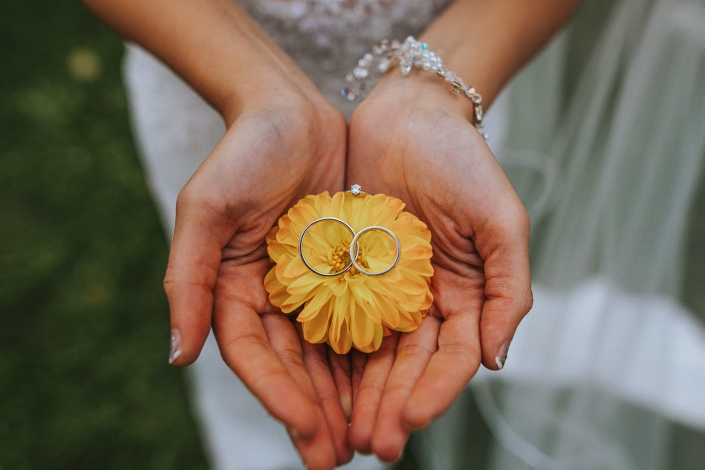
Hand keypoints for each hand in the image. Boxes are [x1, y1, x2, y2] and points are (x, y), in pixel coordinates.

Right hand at [164, 82, 352, 468]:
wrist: (292, 112)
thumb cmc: (243, 154)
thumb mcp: (205, 209)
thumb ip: (188, 280)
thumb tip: (177, 356)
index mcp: (233, 290)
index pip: (253, 356)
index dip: (277, 395)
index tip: (306, 430)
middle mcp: (272, 296)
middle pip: (292, 366)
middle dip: (314, 413)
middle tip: (336, 458)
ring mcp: (311, 286)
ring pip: (328, 353)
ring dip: (344, 398)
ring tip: (366, 441)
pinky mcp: (346, 270)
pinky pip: (360, 319)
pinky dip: (370, 355)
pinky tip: (388, 387)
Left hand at [345, 74, 532, 460]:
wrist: (409, 114)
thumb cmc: (463, 161)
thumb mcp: (502, 220)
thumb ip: (509, 288)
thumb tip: (498, 360)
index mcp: (464, 296)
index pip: (451, 357)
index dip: (434, 392)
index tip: (409, 422)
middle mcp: (421, 301)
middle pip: (407, 366)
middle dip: (390, 407)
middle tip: (368, 446)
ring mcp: (382, 288)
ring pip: (369, 353)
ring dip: (357, 395)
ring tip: (339, 434)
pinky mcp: (345, 270)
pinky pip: (334, 317)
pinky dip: (327, 353)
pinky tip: (313, 384)